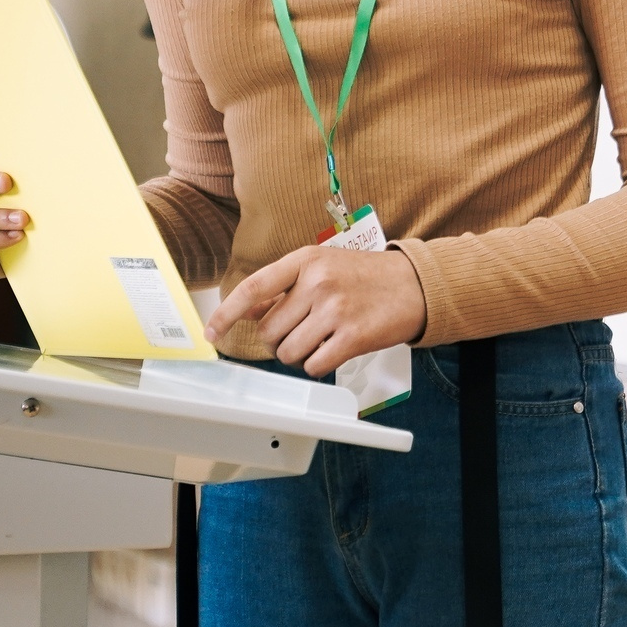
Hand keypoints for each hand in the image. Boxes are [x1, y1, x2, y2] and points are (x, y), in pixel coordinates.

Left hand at [207, 244, 427, 376]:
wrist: (414, 284)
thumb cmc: (365, 276)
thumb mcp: (323, 266)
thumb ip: (285, 286)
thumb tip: (247, 310)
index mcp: (305, 260)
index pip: (254, 288)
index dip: (226, 313)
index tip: (212, 332)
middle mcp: (317, 282)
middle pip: (270, 331)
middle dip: (278, 340)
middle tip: (301, 332)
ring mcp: (335, 310)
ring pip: (289, 352)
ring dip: (300, 354)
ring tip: (322, 339)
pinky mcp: (353, 336)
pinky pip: (314, 366)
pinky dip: (318, 365)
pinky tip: (334, 350)